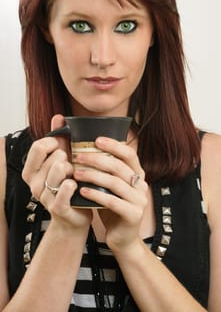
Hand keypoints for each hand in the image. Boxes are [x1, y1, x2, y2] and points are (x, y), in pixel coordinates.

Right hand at [22, 114, 91, 231]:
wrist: (73, 216)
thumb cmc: (68, 185)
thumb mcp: (61, 160)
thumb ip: (58, 138)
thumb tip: (58, 117)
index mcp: (30, 171)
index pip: (39, 147)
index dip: (54, 142)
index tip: (62, 146)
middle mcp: (33, 184)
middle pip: (53, 157)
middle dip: (67, 158)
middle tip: (70, 167)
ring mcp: (44, 197)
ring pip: (60, 169)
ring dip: (73, 170)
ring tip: (75, 176)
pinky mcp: (57, 207)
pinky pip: (66, 187)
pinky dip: (74, 183)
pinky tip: (77, 185)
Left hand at [73, 136, 147, 251]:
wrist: (123, 238)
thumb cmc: (113, 208)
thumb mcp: (111, 187)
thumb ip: (106, 171)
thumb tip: (87, 150)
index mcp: (138, 174)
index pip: (129, 154)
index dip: (114, 145)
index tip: (96, 140)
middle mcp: (142, 185)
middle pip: (119, 167)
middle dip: (97, 160)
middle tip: (79, 157)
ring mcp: (140, 200)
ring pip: (115, 183)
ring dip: (93, 176)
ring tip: (76, 173)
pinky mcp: (134, 215)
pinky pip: (112, 201)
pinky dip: (96, 194)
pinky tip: (82, 191)